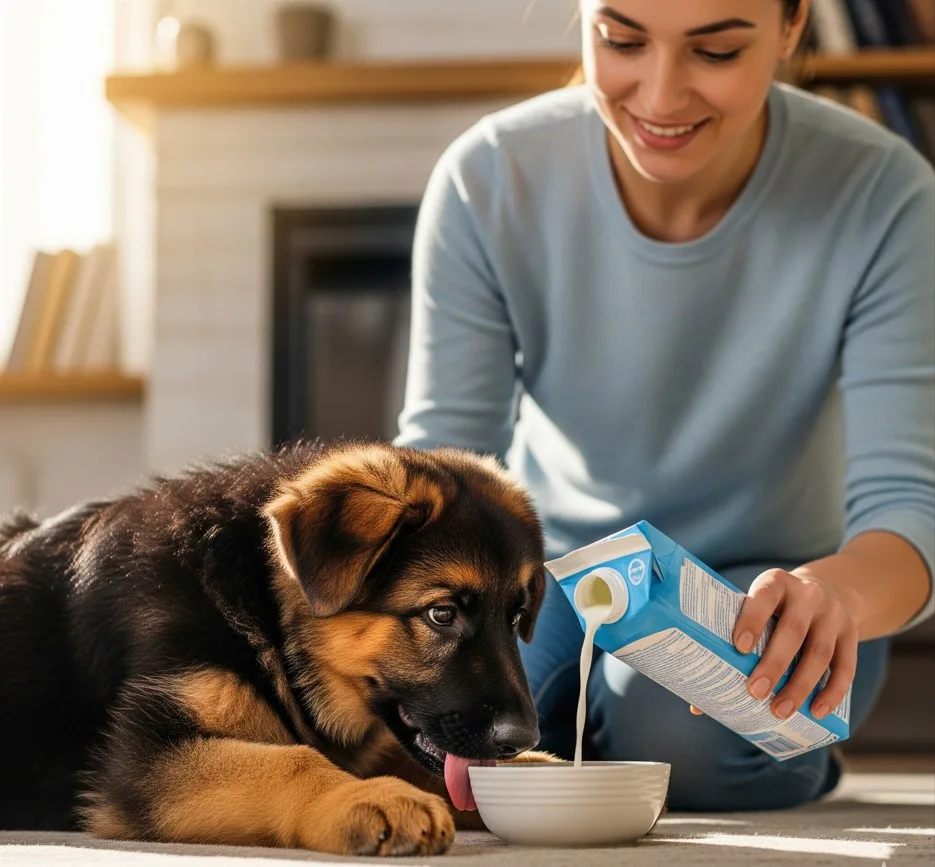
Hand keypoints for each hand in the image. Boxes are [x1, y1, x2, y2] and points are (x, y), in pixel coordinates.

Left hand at [732, 568, 858, 720]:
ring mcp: (833, 614)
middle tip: (755, 692)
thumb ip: (734, 640)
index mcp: (776, 582)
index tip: (739, 648)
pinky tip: (817, 711)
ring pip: (819, 653)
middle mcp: (807, 594)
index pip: (763, 597)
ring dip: (800, 685)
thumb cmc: (778, 608)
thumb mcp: (760, 607)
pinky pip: (845, 666)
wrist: (831, 589)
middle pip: (792, 631)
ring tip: (780, 710)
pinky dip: (832, 691)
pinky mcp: (852, 633)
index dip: (751, 620)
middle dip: (774, 664)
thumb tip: (697, 702)